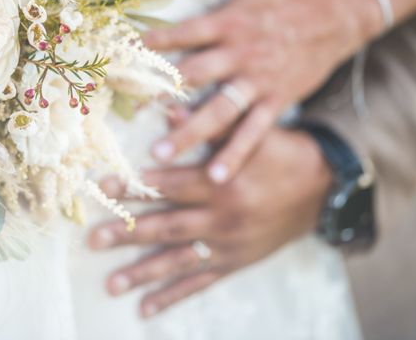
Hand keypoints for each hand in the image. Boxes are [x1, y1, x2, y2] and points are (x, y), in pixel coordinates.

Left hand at [88, 128, 331, 317]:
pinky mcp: (235, 262)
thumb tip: (169, 107)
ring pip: (177, 260)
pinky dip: (172, 295)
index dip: (134, 187)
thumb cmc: (281, 155)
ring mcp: (227, 245)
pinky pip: (199, 282)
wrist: (321, 189)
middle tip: (94, 239)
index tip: (103, 188)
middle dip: (127, 232)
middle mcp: (221, 217)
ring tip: (110, 284)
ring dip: (142, 272)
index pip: (168, 186)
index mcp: (220, 183)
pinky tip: (147, 307)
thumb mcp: (249, 136)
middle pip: (166, 225)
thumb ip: (208, 127)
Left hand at [146, 0, 379, 182]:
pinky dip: (236, 153)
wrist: (337, 13)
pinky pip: (254, 131)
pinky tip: (217, 176)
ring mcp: (258, 80)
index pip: (185, 33)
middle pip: (195, 77)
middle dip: (161, 94)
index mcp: (229, 22)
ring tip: (160, 156)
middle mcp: (239, 54)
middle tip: (129, 115)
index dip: (154, 43)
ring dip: (189, 132)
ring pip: (219, 110)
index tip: (124, 55)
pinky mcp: (277, 99)